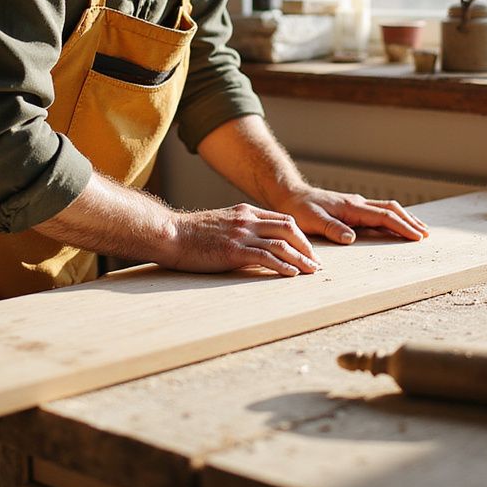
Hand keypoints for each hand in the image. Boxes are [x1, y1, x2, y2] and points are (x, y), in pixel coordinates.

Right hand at [166, 203, 320, 276]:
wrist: (171, 234)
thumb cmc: (192, 233)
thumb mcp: (221, 224)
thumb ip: (240, 230)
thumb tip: (257, 248)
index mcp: (245, 212)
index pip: (282, 220)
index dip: (300, 236)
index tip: (308, 251)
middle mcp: (247, 220)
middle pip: (289, 228)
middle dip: (306, 247)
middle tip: (316, 263)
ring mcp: (241, 234)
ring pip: (281, 243)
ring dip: (300, 259)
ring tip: (311, 272)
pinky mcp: (233, 250)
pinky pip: (265, 257)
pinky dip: (282, 266)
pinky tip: (292, 274)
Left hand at [277, 187, 429, 244]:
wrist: (290, 195)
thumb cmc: (299, 209)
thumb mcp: (311, 220)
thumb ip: (331, 228)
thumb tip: (351, 238)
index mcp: (351, 208)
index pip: (383, 217)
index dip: (402, 226)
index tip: (417, 237)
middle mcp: (357, 203)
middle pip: (391, 209)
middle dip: (410, 221)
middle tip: (426, 235)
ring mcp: (355, 204)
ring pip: (386, 208)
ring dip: (404, 217)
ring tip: (420, 229)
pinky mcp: (352, 207)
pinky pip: (378, 210)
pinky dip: (392, 216)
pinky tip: (396, 222)